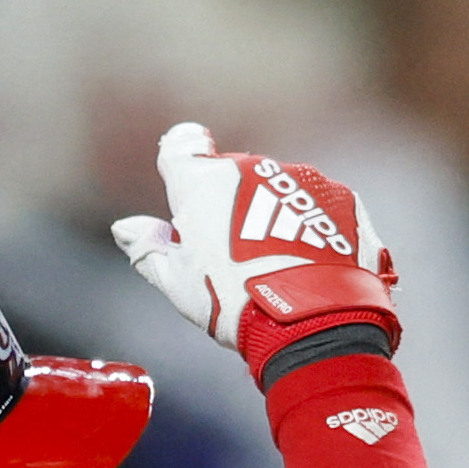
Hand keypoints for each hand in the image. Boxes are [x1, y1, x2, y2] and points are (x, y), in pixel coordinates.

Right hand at [112, 123, 402, 381]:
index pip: (182, 145)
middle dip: (230, 205)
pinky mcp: (341, 199)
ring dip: (274, 217)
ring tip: (278, 267)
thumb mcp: (178, 283)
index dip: (182, 159)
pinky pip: (317, 206)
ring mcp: (302, 181)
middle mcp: (254, 169)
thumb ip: (149, 248)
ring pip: (278, 191)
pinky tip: (310, 265)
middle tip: (232, 256)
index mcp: (205, 182)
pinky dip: (312, 227)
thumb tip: (127, 228)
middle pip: (234, 177)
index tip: (185, 185)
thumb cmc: (236, 303)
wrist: (314, 322)